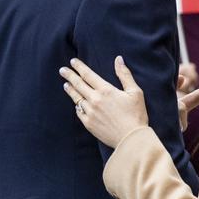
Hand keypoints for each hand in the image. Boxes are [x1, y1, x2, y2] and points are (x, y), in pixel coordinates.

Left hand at [60, 57, 198, 146]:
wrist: (131, 139)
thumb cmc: (136, 115)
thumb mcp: (135, 92)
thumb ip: (125, 75)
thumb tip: (118, 59)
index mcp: (106, 90)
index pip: (88, 75)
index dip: (79, 67)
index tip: (73, 61)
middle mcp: (95, 100)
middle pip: (78, 84)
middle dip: (69, 75)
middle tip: (62, 70)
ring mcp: (90, 112)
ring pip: (76, 98)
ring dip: (70, 89)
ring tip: (66, 84)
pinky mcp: (88, 124)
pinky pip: (79, 112)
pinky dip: (77, 105)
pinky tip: (76, 103)